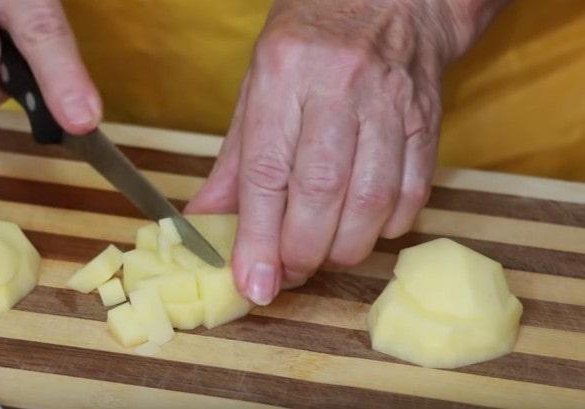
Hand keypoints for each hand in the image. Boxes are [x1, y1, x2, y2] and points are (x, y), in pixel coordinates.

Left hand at [186, 0, 506, 304]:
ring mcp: (389, 103)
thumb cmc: (310, 43)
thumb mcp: (256, 88)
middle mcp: (338, 87)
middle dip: (300, 251)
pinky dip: (386, 227)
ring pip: (370, 201)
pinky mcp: (426, 121)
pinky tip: (364, 226)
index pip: (266, 171)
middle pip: (320, 193)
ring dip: (343, 248)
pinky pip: (411, 192)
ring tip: (322, 254)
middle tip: (286, 273)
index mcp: (283, 74)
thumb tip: (202, 221)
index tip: (254, 283)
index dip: (258, 237)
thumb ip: (234, 161)